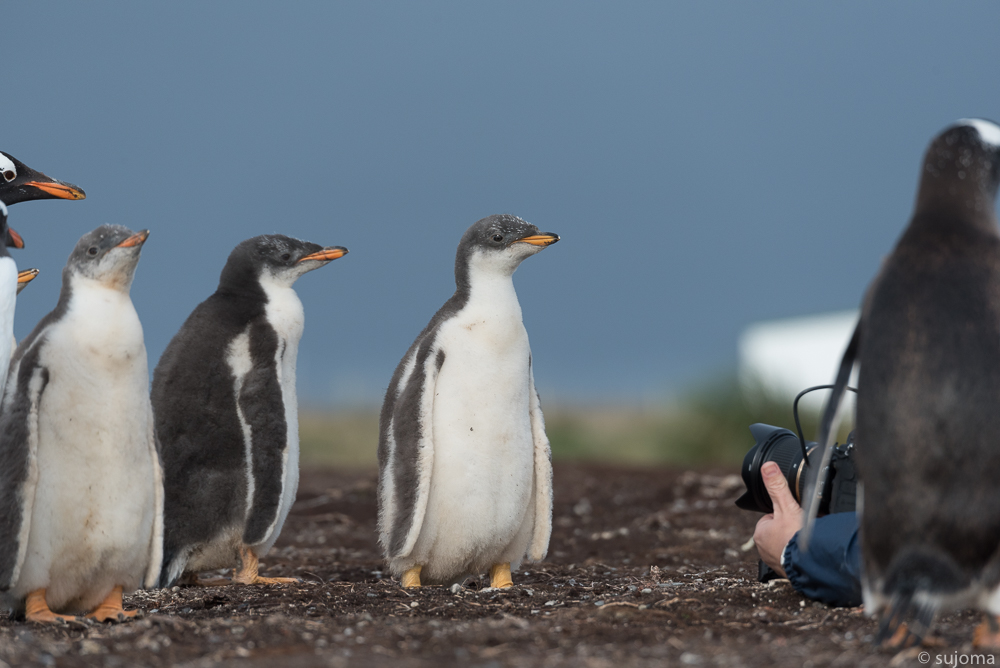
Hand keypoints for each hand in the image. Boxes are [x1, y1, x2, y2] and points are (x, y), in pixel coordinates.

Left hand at [753, 461, 803, 577]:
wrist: (811, 565)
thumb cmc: (795, 537)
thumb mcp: (786, 506)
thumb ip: (777, 486)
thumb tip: (768, 466)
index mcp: (760, 533)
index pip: (772, 517)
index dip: (785, 514)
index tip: (796, 516)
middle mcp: (764, 549)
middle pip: (781, 531)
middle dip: (792, 529)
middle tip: (804, 528)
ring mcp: (776, 562)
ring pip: (788, 545)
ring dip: (798, 542)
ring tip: (808, 540)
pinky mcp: (789, 573)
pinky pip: (795, 560)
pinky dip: (802, 556)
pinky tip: (810, 553)